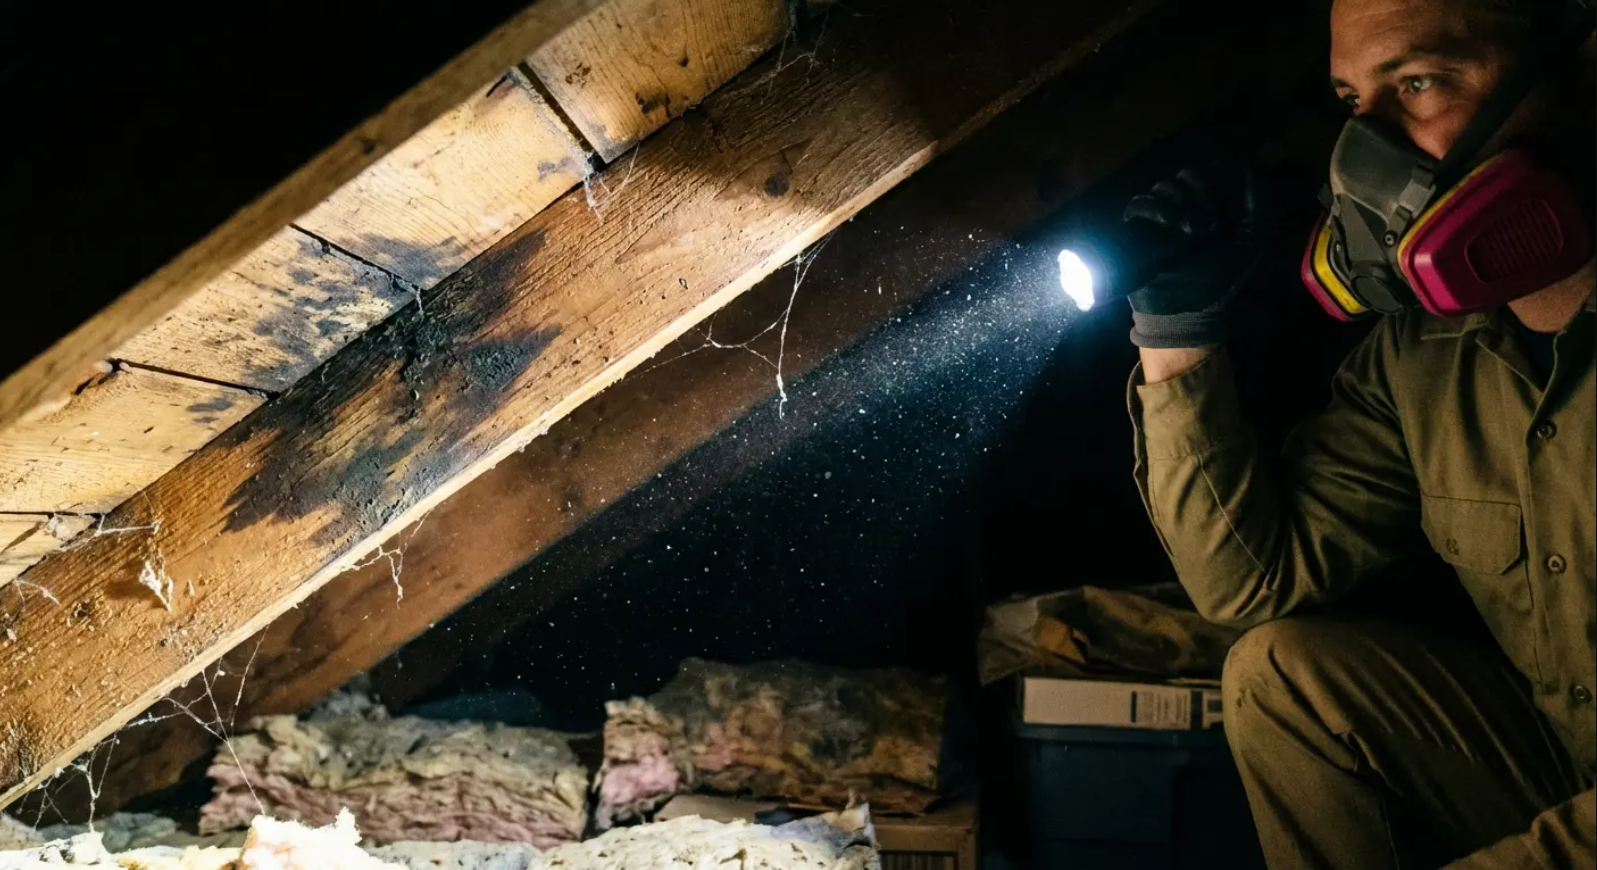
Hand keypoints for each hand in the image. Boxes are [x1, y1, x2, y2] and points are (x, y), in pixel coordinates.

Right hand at [1123, 162, 1262, 348]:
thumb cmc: (1217, 279)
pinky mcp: (1137, 226)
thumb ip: (1259, 208)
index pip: (1213, 170)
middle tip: (1210, 223)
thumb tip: (1249, 169)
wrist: (1183, 308)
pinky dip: (1157, 208)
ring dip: (1182, 204)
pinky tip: (1171, 226)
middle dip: (1202, 193)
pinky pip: (1141, 202)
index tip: (1228, 205)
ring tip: (1191, 233)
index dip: (1221, 180)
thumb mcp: (1250, 243)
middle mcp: (1185, 205)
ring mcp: (1159, 214)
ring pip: (1166, 185)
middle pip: (1190, 172)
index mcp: (1212, 206)